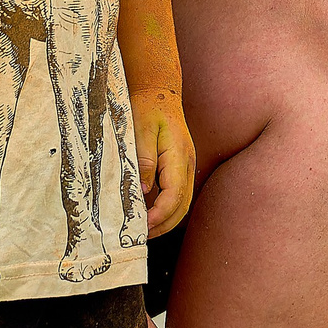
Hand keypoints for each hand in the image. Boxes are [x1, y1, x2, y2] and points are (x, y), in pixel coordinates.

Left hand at [134, 87, 194, 237]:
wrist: (159, 92)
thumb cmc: (148, 107)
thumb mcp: (140, 130)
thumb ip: (143, 160)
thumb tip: (143, 191)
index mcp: (179, 155)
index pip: (174, 195)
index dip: (159, 214)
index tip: (142, 225)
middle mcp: (187, 164)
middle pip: (182, 206)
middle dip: (163, 224)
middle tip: (140, 235)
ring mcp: (186, 167)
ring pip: (182, 203)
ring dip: (165, 220)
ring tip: (144, 229)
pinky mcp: (179, 168)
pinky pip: (177, 195)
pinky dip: (165, 209)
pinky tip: (148, 213)